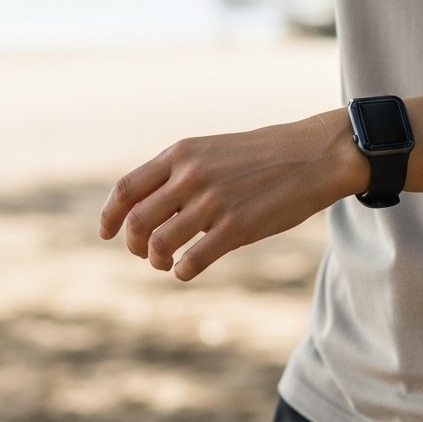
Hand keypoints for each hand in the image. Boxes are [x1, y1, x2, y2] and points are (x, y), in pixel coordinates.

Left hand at [98, 108, 365, 281]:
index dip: (110, 217)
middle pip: (137, 222)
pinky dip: (182, 272)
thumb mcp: (214, 150)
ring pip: (160, 245)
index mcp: (182, 154)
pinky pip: (192, 261)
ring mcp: (213, 202)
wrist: (315, 155)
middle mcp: (191, 176)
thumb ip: (181, 171)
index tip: (107, 234)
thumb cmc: (265, 155)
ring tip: (168, 263)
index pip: (126, 189)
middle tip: (144, 254)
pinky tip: (188, 270)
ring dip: (158, 261)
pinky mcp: (237, 228)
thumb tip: (149, 205)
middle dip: (134, 245)